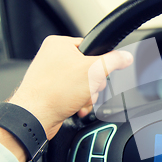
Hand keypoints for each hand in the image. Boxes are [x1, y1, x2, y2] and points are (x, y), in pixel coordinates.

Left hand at [9, 36, 132, 139]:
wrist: (35, 117)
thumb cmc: (54, 92)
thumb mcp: (93, 71)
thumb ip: (114, 61)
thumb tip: (125, 56)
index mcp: (59, 44)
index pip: (91, 47)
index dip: (99, 62)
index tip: (100, 71)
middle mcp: (53, 57)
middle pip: (89, 68)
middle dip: (93, 84)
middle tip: (87, 88)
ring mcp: (51, 75)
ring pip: (84, 83)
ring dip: (87, 95)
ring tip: (79, 100)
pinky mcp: (52, 91)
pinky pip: (74, 94)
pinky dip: (79, 102)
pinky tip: (75, 107)